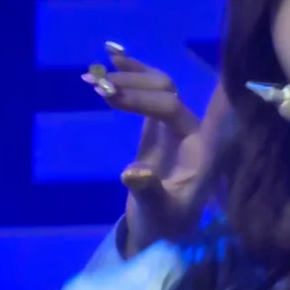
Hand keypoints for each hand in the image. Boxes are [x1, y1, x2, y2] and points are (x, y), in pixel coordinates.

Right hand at [81, 46, 229, 255]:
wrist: (164, 230)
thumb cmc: (166, 225)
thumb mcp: (159, 214)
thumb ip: (150, 193)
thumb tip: (132, 173)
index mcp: (198, 145)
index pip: (171, 109)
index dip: (142, 99)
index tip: (109, 95)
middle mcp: (191, 128)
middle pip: (165, 90)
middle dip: (132, 83)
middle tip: (96, 84)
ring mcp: (175, 124)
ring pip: (157, 86)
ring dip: (127, 75)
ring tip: (91, 73)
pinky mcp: (159, 125)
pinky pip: (149, 93)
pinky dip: (130, 76)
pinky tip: (109, 59)